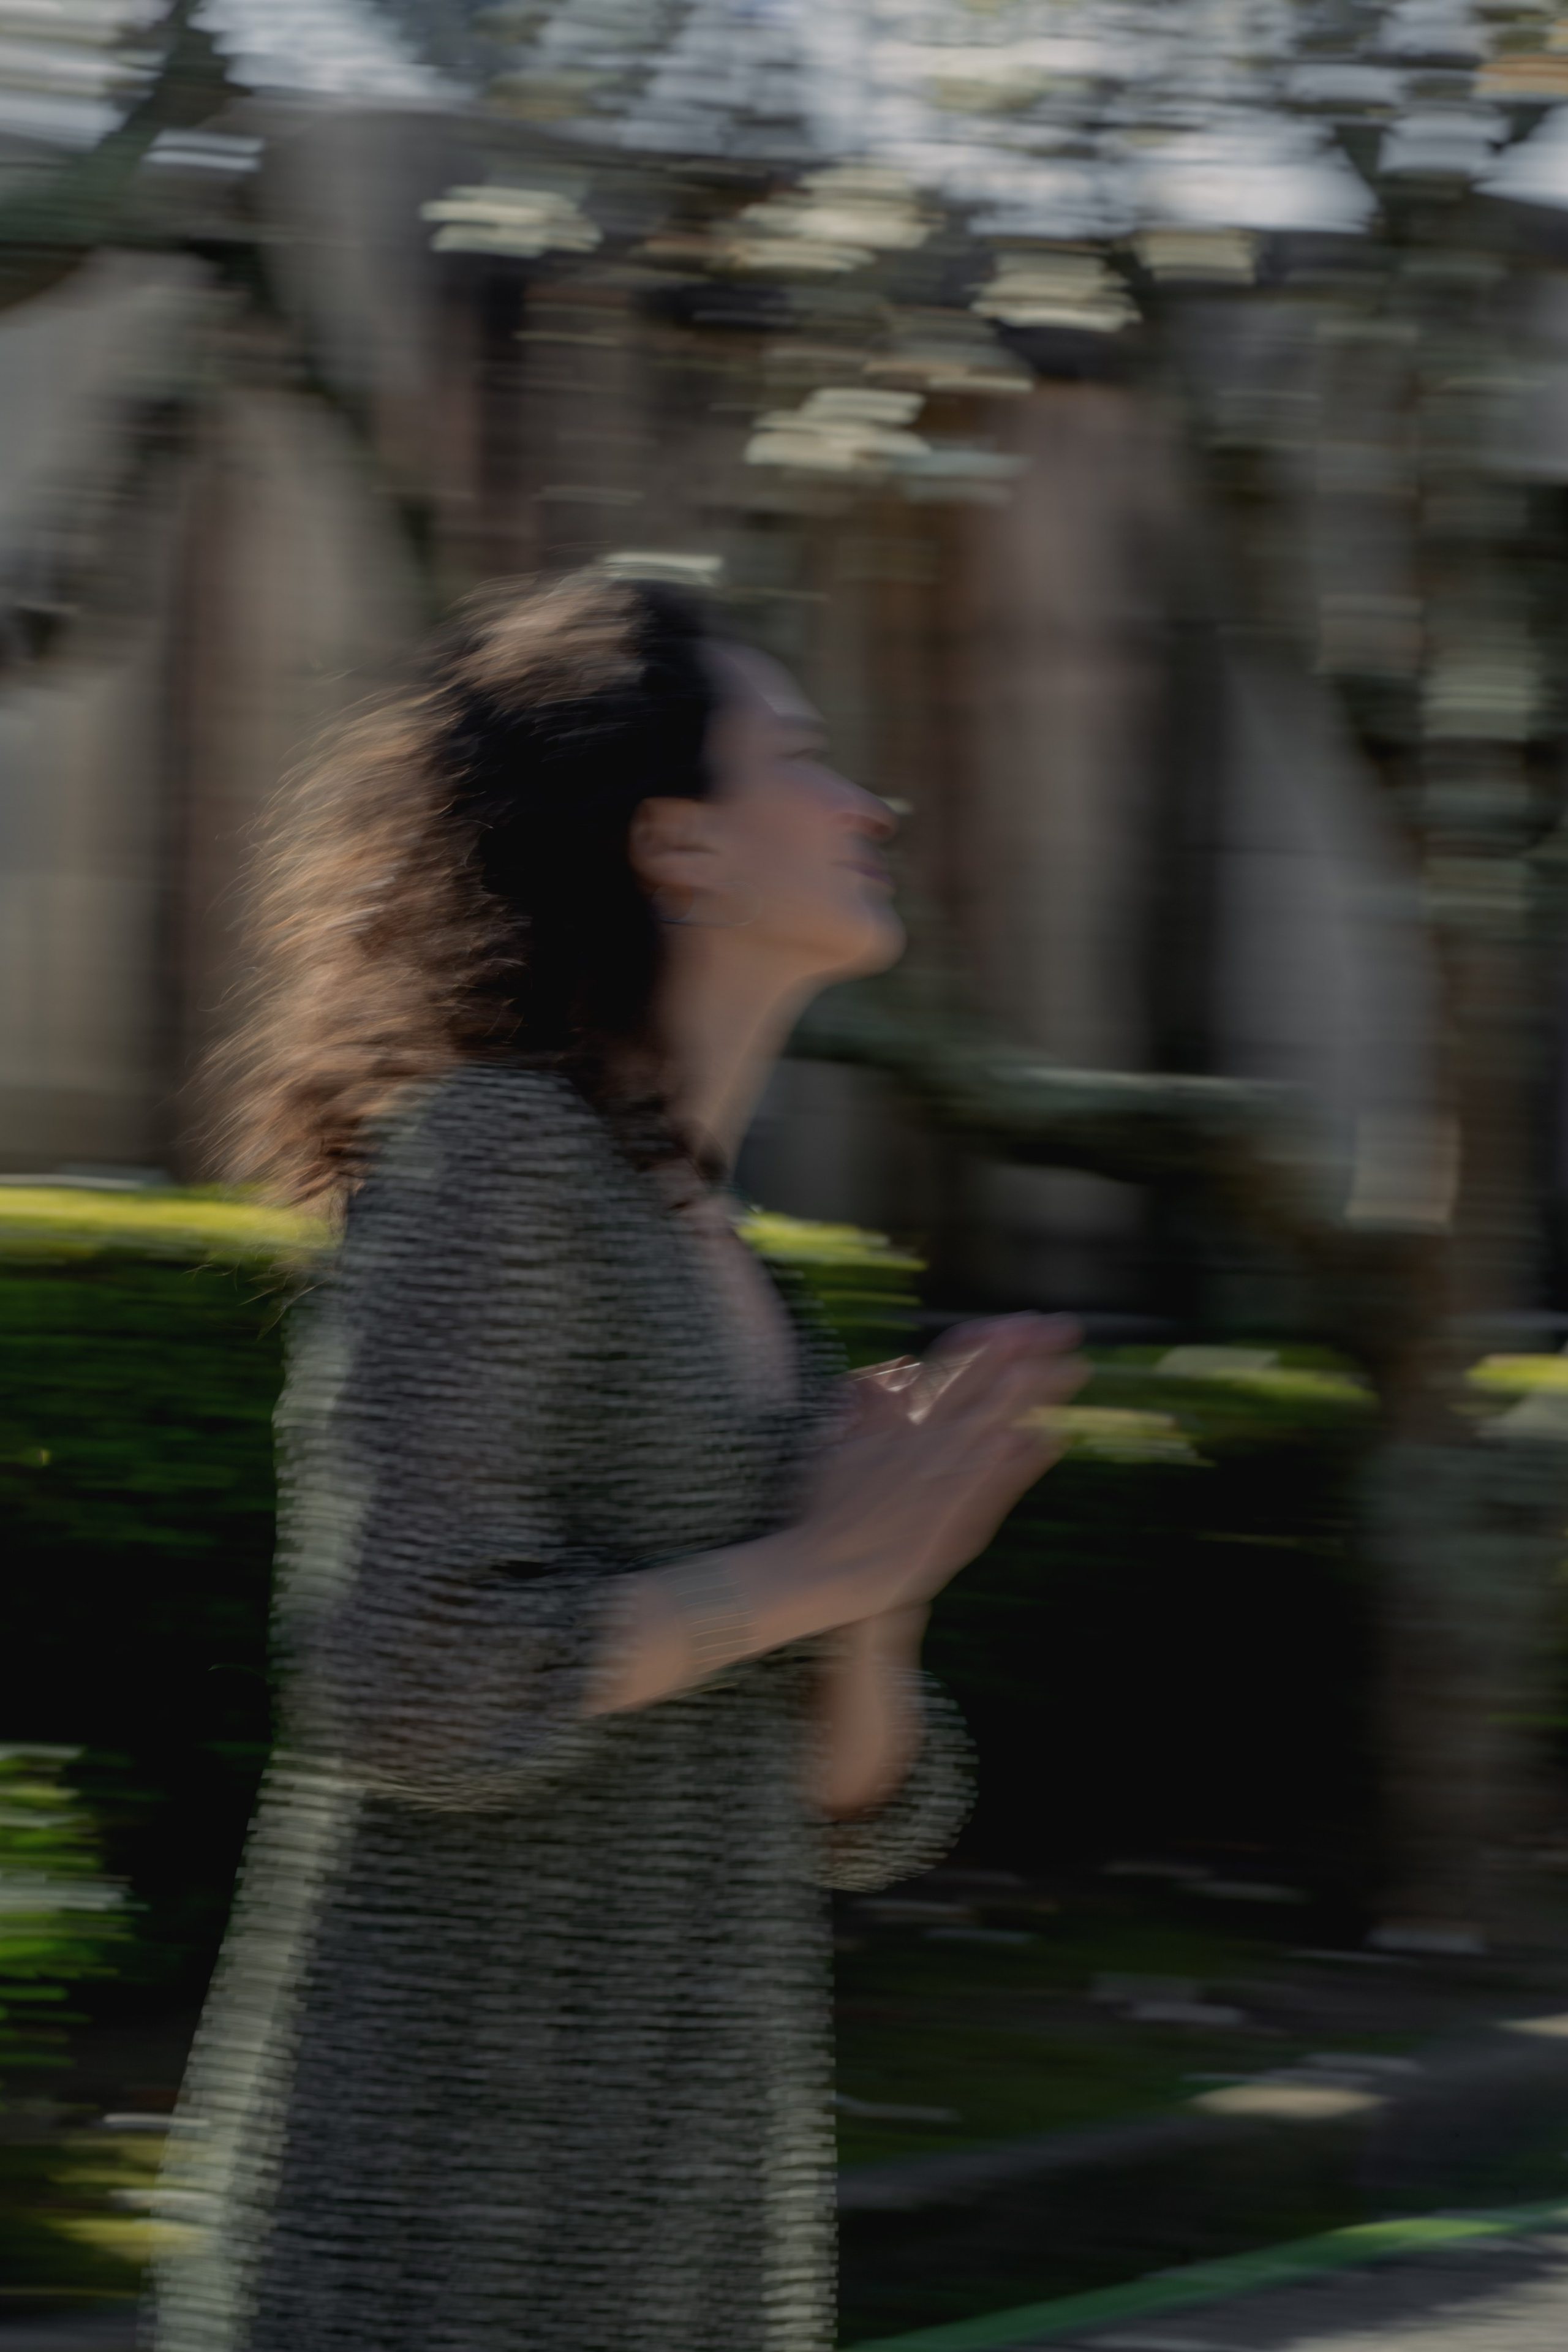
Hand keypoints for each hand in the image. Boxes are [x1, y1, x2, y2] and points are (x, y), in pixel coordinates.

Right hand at [798, 1314, 1085, 1622]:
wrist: (823, 1569)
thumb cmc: (831, 1508)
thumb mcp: (840, 1441)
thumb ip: (872, 1401)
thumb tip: (903, 1365)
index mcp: (899, 1420)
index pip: (951, 1368)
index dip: (989, 1341)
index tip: (1021, 1322)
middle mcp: (923, 1441)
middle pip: (982, 1387)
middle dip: (1024, 1355)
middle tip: (1061, 1329)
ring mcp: (940, 1478)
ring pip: (995, 1424)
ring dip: (1031, 1396)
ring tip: (1067, 1370)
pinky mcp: (953, 1517)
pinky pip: (995, 1482)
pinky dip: (1021, 1459)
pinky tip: (1047, 1438)